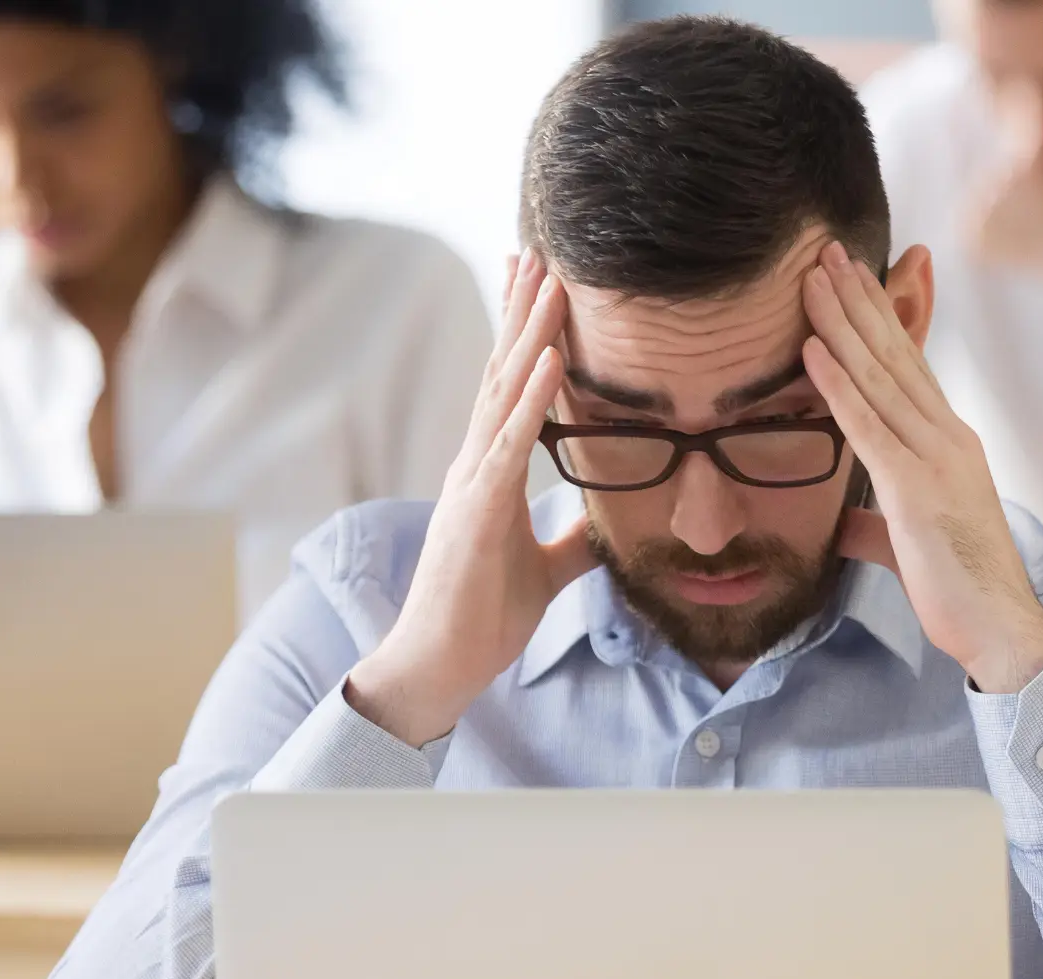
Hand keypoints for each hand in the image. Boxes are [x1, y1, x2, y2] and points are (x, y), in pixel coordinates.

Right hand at [344, 253, 597, 745]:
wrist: (439, 667)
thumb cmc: (482, 619)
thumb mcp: (545, 572)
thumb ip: (571, 542)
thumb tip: (603, 525)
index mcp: (490, 473)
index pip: (511, 388)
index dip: (526, 335)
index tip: (541, 283)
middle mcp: (476, 464)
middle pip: (502, 370)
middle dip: (522, 310)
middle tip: (538, 248)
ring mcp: (472, 483)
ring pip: (503, 391)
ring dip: (529, 333)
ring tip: (549, 278)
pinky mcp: (477, 511)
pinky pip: (509, 444)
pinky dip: (531, 398)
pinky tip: (548, 359)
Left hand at [802, 241, 1042, 693]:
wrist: (1002, 628)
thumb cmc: (962, 590)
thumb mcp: (909, 544)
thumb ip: (876, 525)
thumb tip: (845, 524)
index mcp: (948, 443)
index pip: (907, 367)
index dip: (876, 318)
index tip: (849, 277)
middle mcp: (947, 437)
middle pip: (895, 354)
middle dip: (858, 299)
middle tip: (825, 250)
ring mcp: (935, 458)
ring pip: (880, 376)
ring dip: (841, 323)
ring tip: (812, 277)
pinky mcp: (916, 489)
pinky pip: (869, 426)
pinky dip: (838, 385)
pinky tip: (813, 349)